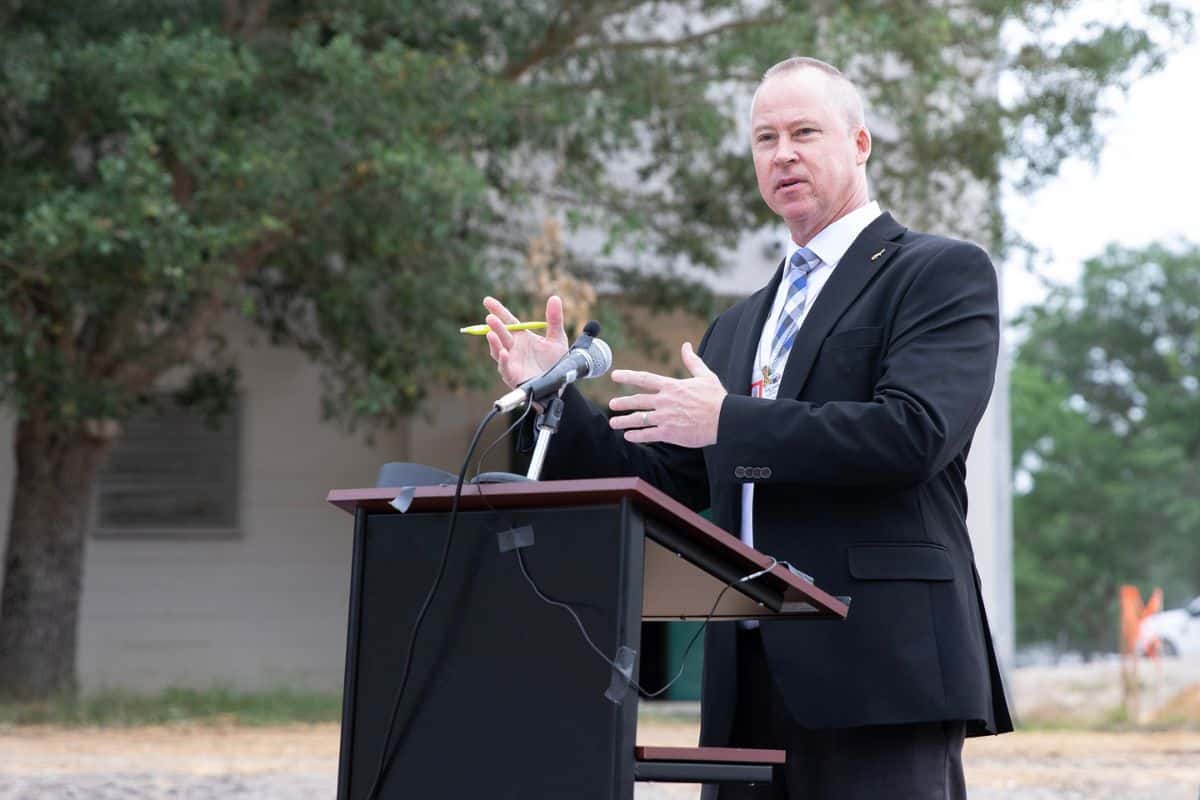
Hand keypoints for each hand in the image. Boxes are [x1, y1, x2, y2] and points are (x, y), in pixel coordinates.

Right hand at [483, 295, 568, 388]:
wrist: (559, 383)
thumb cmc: (555, 361)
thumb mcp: (557, 338)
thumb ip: (554, 319)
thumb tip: (554, 298)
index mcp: (522, 337)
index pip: (508, 321)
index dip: (498, 310)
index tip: (487, 301)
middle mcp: (513, 348)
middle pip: (502, 335)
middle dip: (495, 326)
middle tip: (490, 317)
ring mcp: (511, 362)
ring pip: (498, 351)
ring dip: (494, 343)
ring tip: (490, 333)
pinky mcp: (513, 376)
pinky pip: (505, 368)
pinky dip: (503, 361)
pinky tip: (504, 353)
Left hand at [608, 342, 724, 447]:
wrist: (725, 419)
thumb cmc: (717, 398)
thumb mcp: (705, 375)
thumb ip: (692, 361)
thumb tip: (686, 346)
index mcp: (672, 386)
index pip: (644, 379)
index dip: (628, 376)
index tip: (614, 375)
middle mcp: (665, 401)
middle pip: (637, 401)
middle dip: (622, 402)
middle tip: (612, 404)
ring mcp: (665, 417)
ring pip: (639, 419)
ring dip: (624, 421)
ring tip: (613, 423)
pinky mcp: (669, 433)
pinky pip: (647, 434)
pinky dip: (636, 436)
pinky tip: (628, 437)